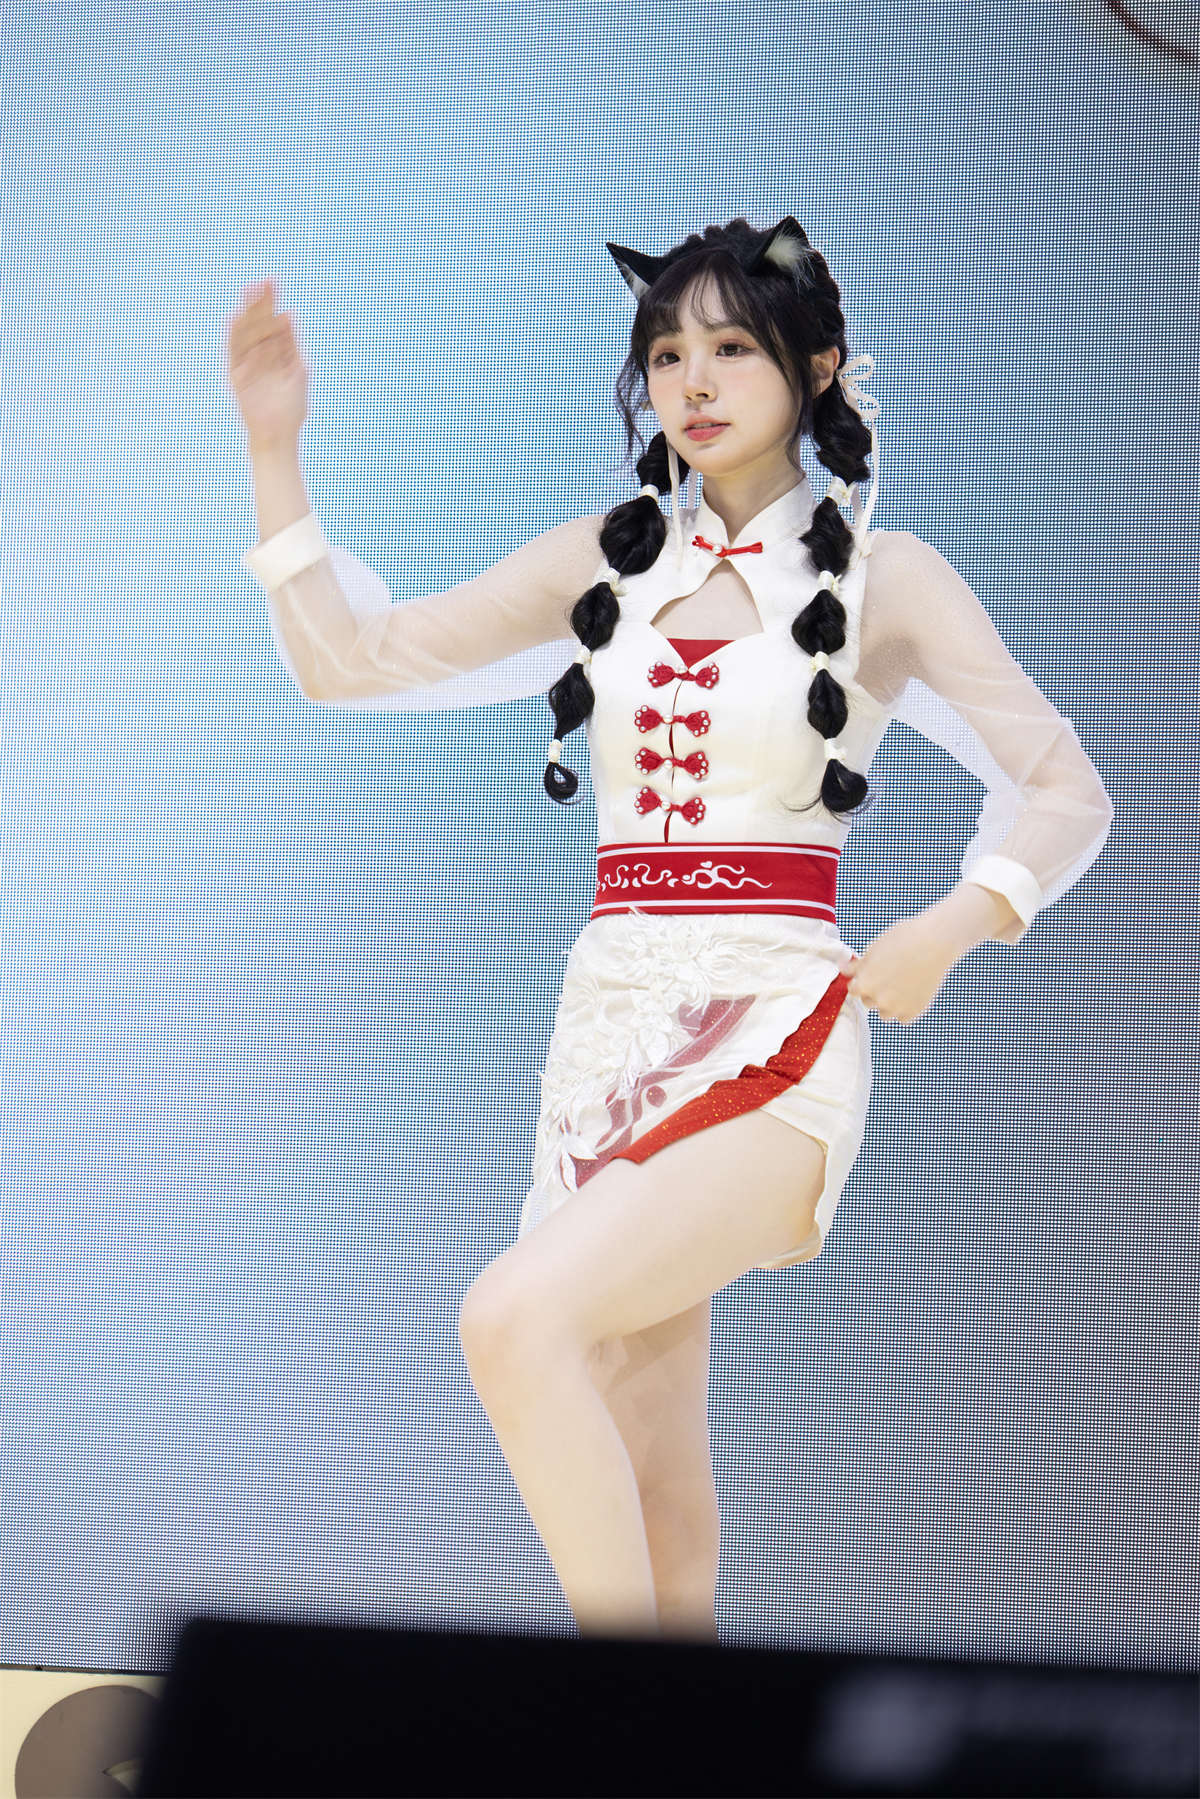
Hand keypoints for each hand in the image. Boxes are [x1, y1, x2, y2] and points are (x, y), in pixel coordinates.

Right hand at [226, 277, 308, 448]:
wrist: (278, 434)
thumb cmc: (292, 408)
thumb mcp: (296, 371)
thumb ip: (291, 344)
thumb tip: (288, 313)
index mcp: (276, 352)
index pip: (272, 320)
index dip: (271, 301)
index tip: (272, 281)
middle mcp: (260, 354)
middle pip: (258, 322)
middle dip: (259, 302)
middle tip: (261, 280)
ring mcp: (247, 363)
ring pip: (245, 333)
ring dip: (246, 313)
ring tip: (248, 292)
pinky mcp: (236, 375)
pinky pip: (233, 352)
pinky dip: (233, 336)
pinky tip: (233, 318)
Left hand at [846, 911, 958, 1024]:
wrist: (937, 942)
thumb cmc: (904, 939)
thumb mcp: (875, 948)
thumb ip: (858, 965)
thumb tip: (842, 969)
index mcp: (865, 984)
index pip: (853, 990)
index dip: (861, 980)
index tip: (872, 973)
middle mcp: (879, 1000)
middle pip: (868, 1002)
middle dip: (874, 991)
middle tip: (890, 975)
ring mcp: (897, 1008)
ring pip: (884, 1013)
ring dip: (888, 1003)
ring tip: (901, 984)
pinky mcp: (915, 1012)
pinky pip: (903, 1018)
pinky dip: (905, 1009)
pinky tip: (911, 992)